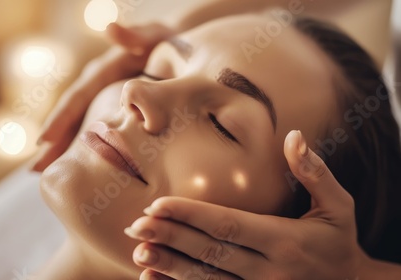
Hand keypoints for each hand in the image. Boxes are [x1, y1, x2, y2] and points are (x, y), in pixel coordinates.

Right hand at [31, 23, 174, 171]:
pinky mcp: (113, 109)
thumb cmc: (164, 41)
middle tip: (34, 168)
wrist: (175, 46)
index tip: (43, 140)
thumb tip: (109, 29)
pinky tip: (77, 167)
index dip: (60, 119)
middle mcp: (96, 87)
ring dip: (62, 150)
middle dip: (53, 143)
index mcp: (102, 73)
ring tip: (44, 173)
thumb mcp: (151, 36)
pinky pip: (95, 131)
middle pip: (70, 117)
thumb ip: (133, 36)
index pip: (76, 98)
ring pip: (79, 127)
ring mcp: (103, 100)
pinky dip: (83, 148)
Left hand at [124, 130, 367, 279]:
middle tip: (135, 227)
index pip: (228, 225)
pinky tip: (156, 279)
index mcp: (285, 241)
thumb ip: (314, 172)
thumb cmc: (339, 241)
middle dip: (170, 238)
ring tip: (139, 252)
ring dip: (170, 266)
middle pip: (210, 253)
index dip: (191, 214)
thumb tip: (294, 135)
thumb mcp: (338, 205)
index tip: (158, 204)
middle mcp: (269, 270)